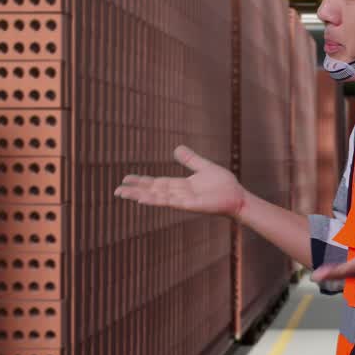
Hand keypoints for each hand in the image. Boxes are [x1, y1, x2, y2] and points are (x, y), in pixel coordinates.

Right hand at [114, 145, 246, 217]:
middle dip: (135, 191)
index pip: (156, 183)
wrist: (237, 197)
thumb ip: (190, 160)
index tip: (126, 179)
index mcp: (181, 185)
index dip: (141, 181)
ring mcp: (184, 200)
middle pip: (152, 191)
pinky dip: (157, 200)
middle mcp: (179, 194)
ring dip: (140, 196)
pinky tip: (145, 199)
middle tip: (117, 190)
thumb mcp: (203, 167)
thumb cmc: (223, 185)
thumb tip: (176, 149)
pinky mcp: (190, 205)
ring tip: (124, 195)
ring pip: (157, 198)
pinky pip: (171, 202)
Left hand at [311, 217, 354, 282]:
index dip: (340, 270)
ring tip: (316, 275)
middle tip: (315, 276)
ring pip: (346, 274)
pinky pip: (347, 271)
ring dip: (331, 274)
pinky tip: (322, 272)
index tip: (325, 273)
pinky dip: (335, 271)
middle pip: (347, 273)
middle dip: (331, 274)